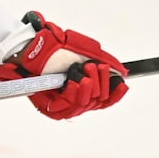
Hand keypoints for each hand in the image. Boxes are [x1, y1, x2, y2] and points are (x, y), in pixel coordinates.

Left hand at [0, 12, 128, 119]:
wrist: (35, 48)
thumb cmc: (58, 49)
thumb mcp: (87, 53)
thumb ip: (106, 62)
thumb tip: (123, 72)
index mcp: (85, 90)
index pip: (105, 100)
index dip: (115, 94)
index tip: (122, 84)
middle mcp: (75, 100)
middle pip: (98, 101)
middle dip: (100, 82)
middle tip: (94, 67)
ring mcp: (63, 106)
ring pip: (85, 104)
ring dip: (88, 85)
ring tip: (85, 70)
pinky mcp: (51, 109)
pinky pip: (69, 105)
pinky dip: (75, 92)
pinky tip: (75, 81)